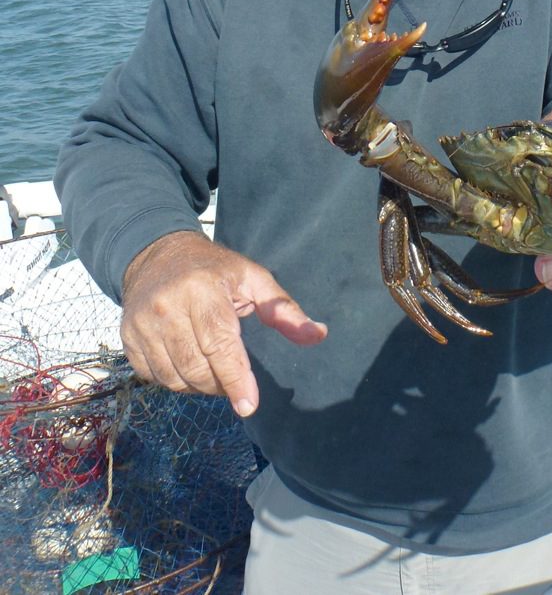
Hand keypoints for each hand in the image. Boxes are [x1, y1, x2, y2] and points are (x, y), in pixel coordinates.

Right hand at [120, 231, 326, 416]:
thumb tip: (317, 335)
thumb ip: (283, 309)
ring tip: (215, 371)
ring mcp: (141, 325)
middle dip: (222, 384)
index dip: (236, 378)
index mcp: (201, 290)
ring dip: (200, 386)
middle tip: (236, 380)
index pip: (219, 343)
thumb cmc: (213, 269)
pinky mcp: (127, 339)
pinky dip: (176, 381)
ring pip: (175, 378)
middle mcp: (166, 308)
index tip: (249, 405)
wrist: (156, 254)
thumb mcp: (253, 278)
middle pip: (197, 367)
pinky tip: (190, 366)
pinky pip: (154, 377)